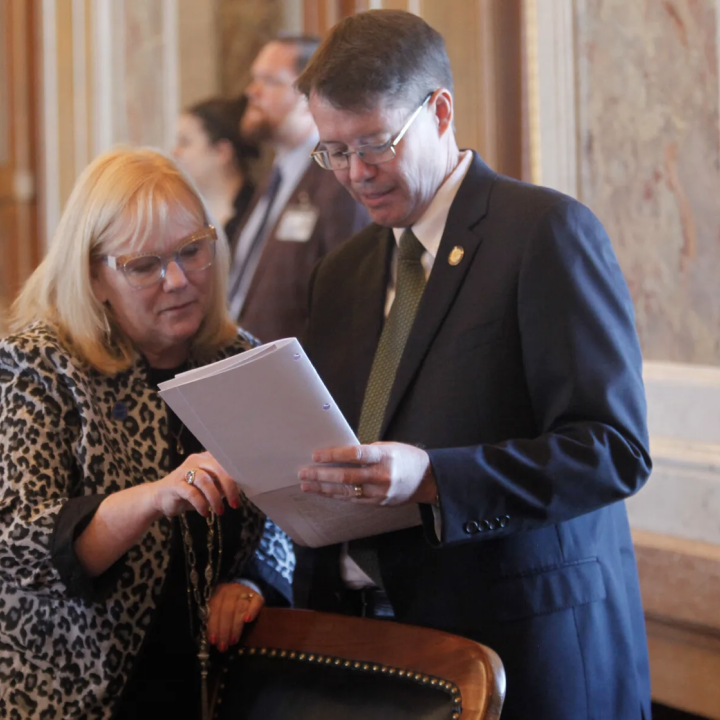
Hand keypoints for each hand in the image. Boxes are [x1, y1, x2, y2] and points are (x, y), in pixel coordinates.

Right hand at [151, 452, 240, 518]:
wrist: (161, 498)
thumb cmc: (191, 492)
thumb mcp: (211, 487)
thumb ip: (224, 484)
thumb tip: (244, 486)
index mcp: (207, 458)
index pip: (226, 460)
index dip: (238, 473)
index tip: (248, 487)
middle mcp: (196, 460)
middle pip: (217, 468)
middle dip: (229, 487)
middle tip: (235, 504)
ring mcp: (184, 471)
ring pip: (204, 480)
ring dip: (215, 497)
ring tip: (220, 512)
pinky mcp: (175, 484)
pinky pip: (191, 492)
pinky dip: (201, 504)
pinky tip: (205, 513)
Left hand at [207, 583, 263, 651]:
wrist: (246, 593)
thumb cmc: (230, 605)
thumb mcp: (220, 608)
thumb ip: (216, 619)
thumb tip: (213, 639)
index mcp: (220, 592)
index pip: (215, 608)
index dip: (213, 625)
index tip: (213, 641)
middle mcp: (232, 590)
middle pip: (227, 610)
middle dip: (224, 630)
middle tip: (224, 646)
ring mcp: (246, 591)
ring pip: (240, 607)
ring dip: (235, 626)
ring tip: (233, 641)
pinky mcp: (258, 595)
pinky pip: (256, 602)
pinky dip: (252, 611)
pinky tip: (247, 621)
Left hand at [298, 442, 436, 505]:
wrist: (426, 480)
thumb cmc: (405, 458)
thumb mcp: (389, 447)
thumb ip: (366, 452)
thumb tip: (339, 453)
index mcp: (385, 456)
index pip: (356, 454)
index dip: (334, 455)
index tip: (316, 455)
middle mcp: (382, 476)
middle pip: (347, 476)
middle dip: (322, 475)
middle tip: (303, 472)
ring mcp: (379, 493)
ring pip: (346, 491)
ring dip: (323, 488)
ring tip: (305, 484)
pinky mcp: (377, 503)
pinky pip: (352, 499)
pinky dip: (336, 495)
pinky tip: (322, 492)